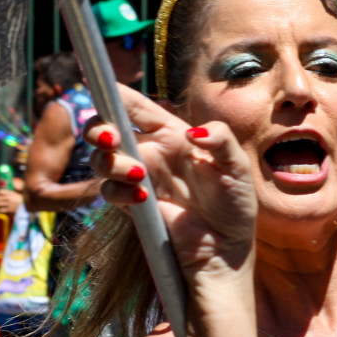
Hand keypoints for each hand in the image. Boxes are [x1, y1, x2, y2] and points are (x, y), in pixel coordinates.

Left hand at [0, 187, 22, 216]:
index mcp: (10, 193)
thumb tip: (5, 187)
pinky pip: (0, 210)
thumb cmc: (22, 200)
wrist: (27, 207)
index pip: (0, 191)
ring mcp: (8, 204)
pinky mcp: (9, 210)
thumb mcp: (17, 193)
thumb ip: (11, 191)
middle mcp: (8, 198)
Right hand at [83, 85, 257, 278]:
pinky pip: (108, 191)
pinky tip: (143, 198)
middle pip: (106, 129)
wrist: (225, 248)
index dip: (115, 94)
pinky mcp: (131, 205)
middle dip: (99, 129)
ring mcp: (138, 179)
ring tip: (139, 175)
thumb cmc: (235, 204)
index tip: (100, 87)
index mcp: (172, 134)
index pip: (137, 107)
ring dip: (111, 163)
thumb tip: (194, 133)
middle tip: (112, 140)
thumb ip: (221, 139)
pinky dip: (118, 192)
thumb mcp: (237, 165)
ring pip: (101, 160)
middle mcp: (150, 152)